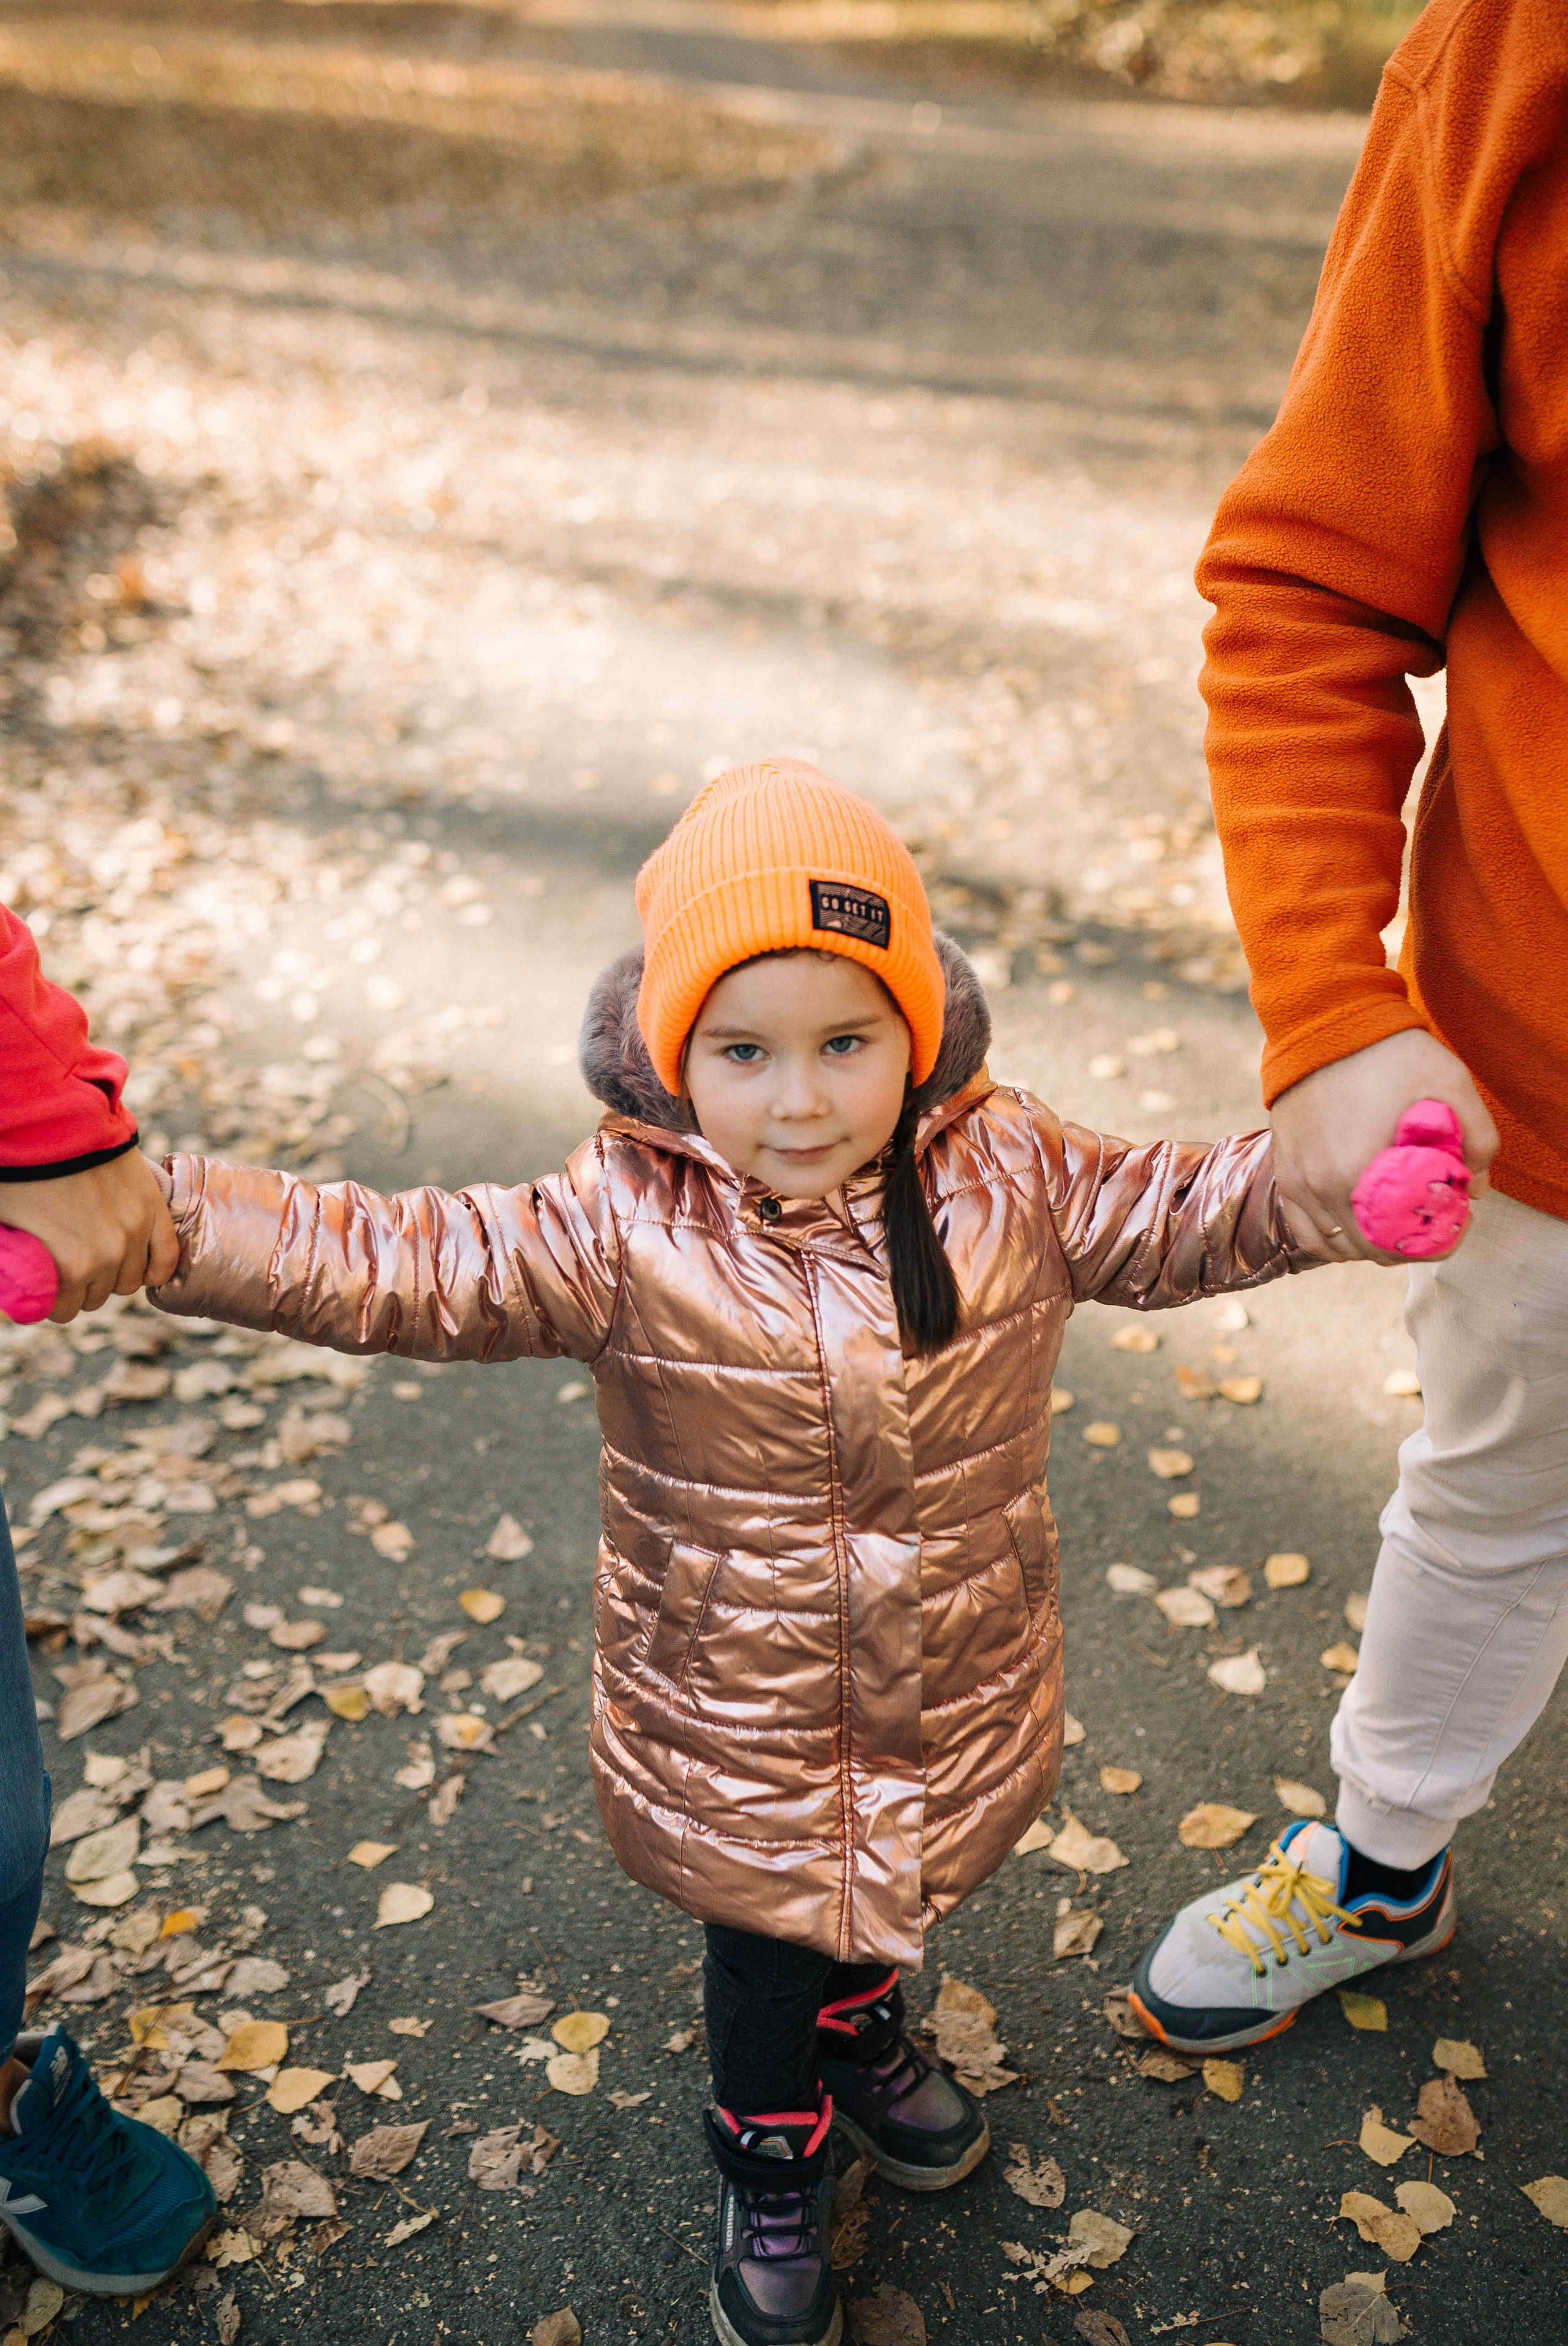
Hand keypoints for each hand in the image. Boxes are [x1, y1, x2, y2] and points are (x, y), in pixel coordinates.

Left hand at [0, 1148, 179, 1321]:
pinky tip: (143, 1269)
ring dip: (113, 1276)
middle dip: (81, 1289)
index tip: (45, 1289)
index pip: (63, 1311)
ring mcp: (135, 1233)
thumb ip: (18, 1263)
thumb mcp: (7, 1226)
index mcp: (70, 1267)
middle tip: (68, 1268)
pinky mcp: (153, 1210)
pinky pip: (166, 1257)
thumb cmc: (21, 1174)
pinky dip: (155, 1269)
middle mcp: (109, 1257)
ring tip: (100, 1260)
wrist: (53, 1124)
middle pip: (97, 1298)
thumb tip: (15, 1287)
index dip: (51, 1302)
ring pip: (130, 1281)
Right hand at [1271, 1029, 1497, 1263]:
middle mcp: (1322, 1186)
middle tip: (1429, 1221)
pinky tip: (1353, 1226)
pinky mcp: (1284, 1169)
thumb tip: (1475, 1188)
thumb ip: (1478, 1139)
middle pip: (1370, 1250)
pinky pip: (1304, 1228)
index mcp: (1360, 1173)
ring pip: (1336, 1245)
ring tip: (1393, 1224)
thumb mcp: (1453, 1084)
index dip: (1436, 1242)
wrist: (1326, 1020)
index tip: (1455, 1222)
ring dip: (1368, 1245)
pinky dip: (1330, 1237)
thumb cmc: (1391, 1051)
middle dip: (1406, 1245)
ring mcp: (1298, 1181)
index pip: (1401, 1242)